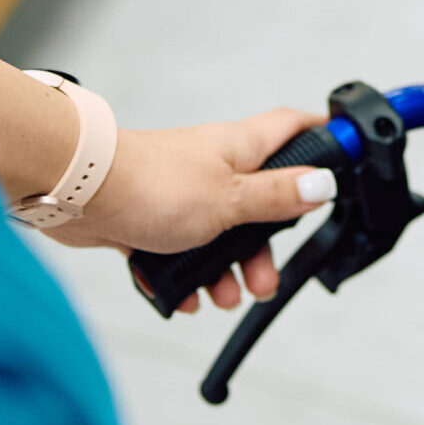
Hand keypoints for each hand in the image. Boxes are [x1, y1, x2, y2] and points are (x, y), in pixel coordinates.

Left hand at [39, 107, 337, 313]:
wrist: (78, 193)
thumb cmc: (152, 185)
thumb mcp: (231, 199)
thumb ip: (277, 196)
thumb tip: (323, 184)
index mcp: (240, 148)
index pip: (293, 127)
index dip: (322, 136)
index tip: (345, 155)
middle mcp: (213, 165)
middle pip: (258, 202)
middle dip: (264, 247)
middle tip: (264, 279)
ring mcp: (181, 191)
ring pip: (218, 234)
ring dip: (223, 270)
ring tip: (220, 296)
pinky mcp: (149, 217)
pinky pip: (178, 251)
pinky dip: (184, 275)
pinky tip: (183, 296)